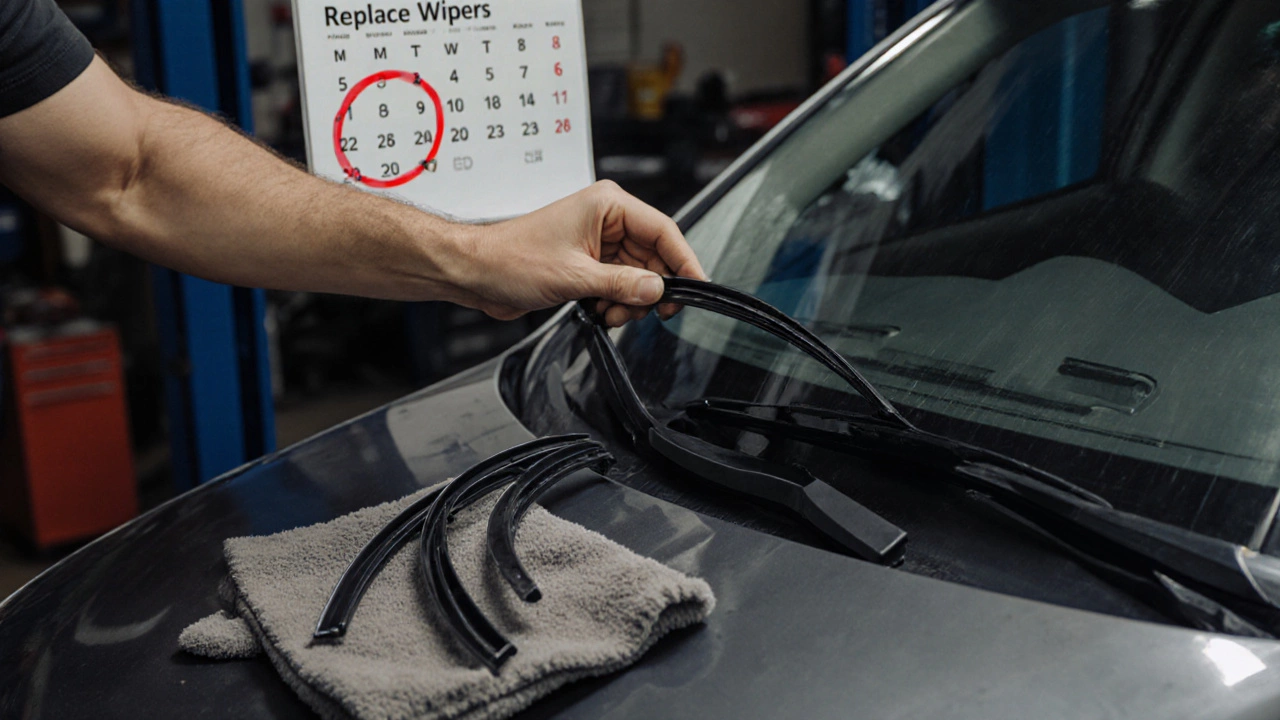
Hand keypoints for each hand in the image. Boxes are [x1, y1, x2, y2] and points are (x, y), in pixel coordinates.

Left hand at [454, 180, 706, 325]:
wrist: (477, 273)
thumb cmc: (511, 259)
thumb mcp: (574, 277)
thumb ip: (622, 284)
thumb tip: (658, 290)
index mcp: (607, 205)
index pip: (663, 230)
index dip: (684, 261)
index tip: (697, 286)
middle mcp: (607, 219)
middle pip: (655, 257)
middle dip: (649, 289)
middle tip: (641, 311)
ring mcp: (599, 242)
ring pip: (639, 276)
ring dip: (630, 301)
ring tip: (609, 312)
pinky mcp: (589, 263)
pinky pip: (621, 285)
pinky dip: (617, 302)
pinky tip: (599, 310)